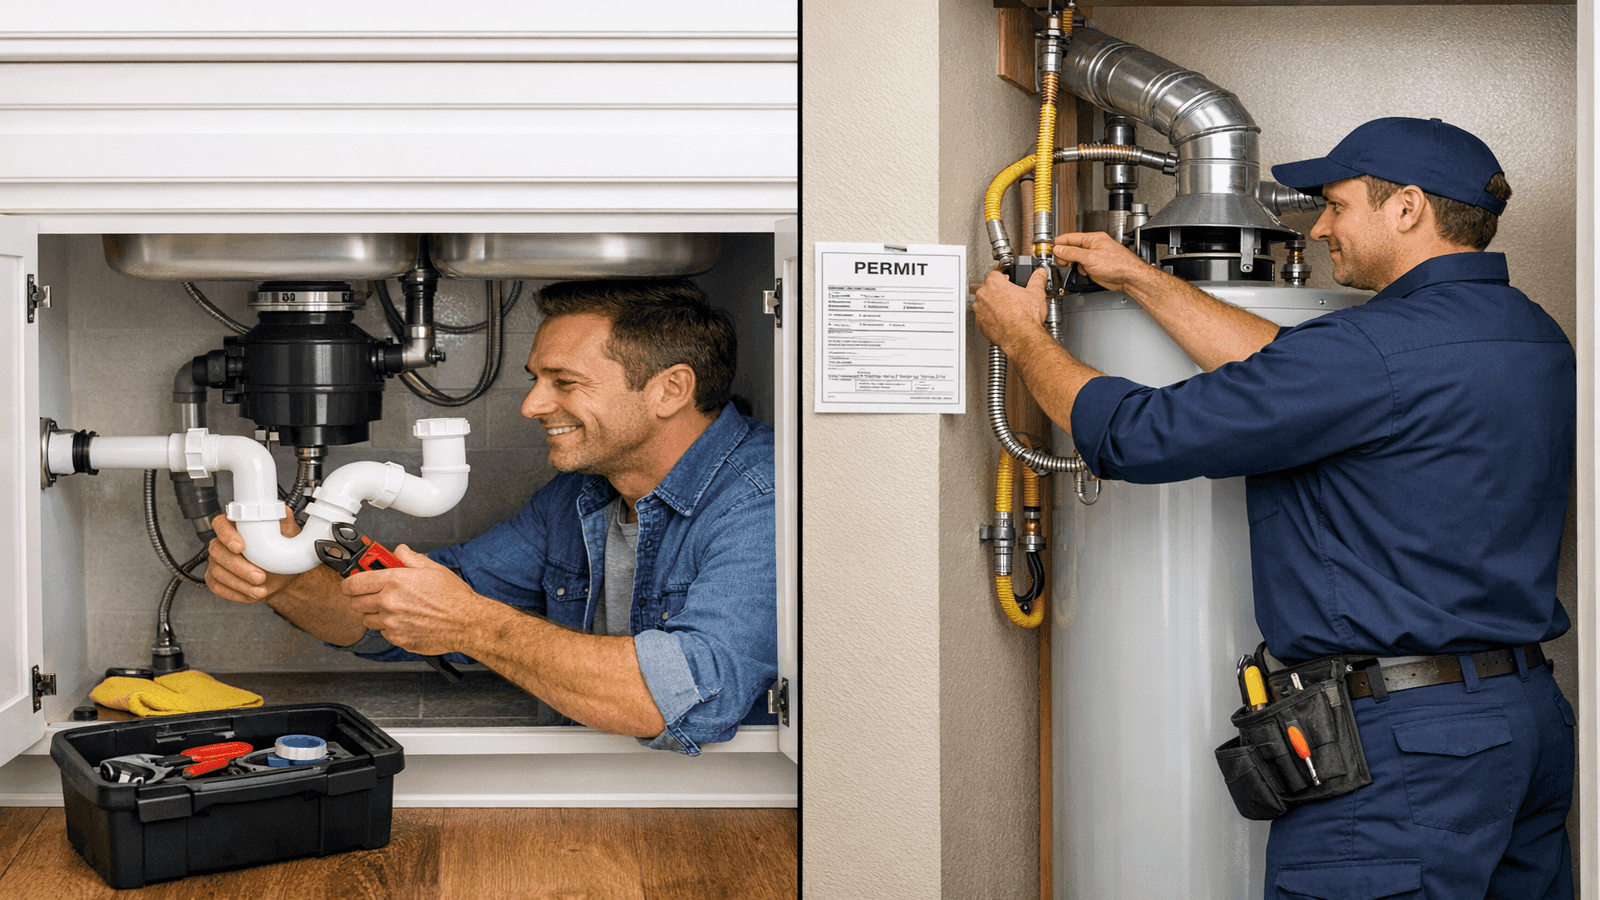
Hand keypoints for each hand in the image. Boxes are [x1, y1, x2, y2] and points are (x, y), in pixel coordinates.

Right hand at [205, 510, 299, 603]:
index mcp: (236, 526)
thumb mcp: (288, 536)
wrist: (284, 575)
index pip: (220, 524)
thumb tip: (284, 511)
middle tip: (260, 576)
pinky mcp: (216, 579)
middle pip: (217, 550)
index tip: (240, 547)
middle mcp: (222, 543)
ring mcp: (217, 561)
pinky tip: (250, 593)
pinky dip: (235, 592)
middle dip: (239, 566)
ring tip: (260, 588)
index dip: (226, 535)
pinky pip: (217, 586)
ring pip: (218, 571)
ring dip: (240, 583)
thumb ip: (285, 522)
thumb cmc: (282, 552)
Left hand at [342, 545, 488, 655]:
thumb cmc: (453, 597)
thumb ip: (409, 558)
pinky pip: (383, 633)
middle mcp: (390, 603)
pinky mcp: (398, 639)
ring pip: (368, 620)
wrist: (466, 623)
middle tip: (373, 595)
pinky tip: (405, 621)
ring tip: (393, 609)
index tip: (349, 583)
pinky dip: (390, 628)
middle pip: (356, 603)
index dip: (348, 583)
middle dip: (361, 598)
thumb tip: (398, 552)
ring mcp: (392, 623)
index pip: (355, 583)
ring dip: (375, 614)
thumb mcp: (433, 568)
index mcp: (395, 582)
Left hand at [972, 268, 1048, 354]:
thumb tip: (1040, 274)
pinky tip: (1002, 319)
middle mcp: (983, 296)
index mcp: (994, 284)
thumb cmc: (1026, 317)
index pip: (995, 272)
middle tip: (1010, 294)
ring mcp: (980, 311)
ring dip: (992, 304)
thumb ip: (1037, 280)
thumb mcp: (1036, 293)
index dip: (1003, 274)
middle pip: (988, 287)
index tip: (1007, 276)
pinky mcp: (980, 324)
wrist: (1021, 338)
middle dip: (998, 290)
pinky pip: (984, 317)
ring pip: (984, 302)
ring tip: (1007, 308)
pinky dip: (991, 317)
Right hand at [1053, 231, 1156, 293]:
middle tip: (1059, 261)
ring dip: (1071, 263)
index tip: (1050, 248)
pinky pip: (1081, 266)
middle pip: (1072, 248)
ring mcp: (1094, 257)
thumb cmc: (1118, 264)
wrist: (1129, 278)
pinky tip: (1081, 272)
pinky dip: (1078, 269)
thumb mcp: (1090, 257)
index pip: (1071, 237)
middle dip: (1064, 254)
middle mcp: (1093, 246)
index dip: (1059, 243)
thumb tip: (1059, 249)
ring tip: (1070, 266)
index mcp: (1093, 238)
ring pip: (1076, 258)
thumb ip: (1072, 253)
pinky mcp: (1095, 267)